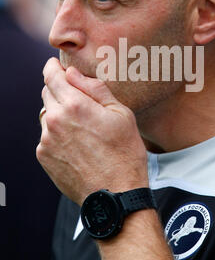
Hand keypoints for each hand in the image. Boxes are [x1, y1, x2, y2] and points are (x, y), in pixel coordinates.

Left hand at [36, 57, 148, 204]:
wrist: (115, 194)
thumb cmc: (124, 153)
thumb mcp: (121, 114)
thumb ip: (94, 89)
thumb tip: (72, 73)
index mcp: (75, 106)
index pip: (51, 76)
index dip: (53, 67)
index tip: (55, 65)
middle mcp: (55, 121)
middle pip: (47, 93)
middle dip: (59, 90)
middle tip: (78, 98)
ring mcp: (46, 141)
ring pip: (46, 115)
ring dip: (58, 113)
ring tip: (81, 126)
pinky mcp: (44, 157)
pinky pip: (46, 136)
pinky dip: (57, 133)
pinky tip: (77, 143)